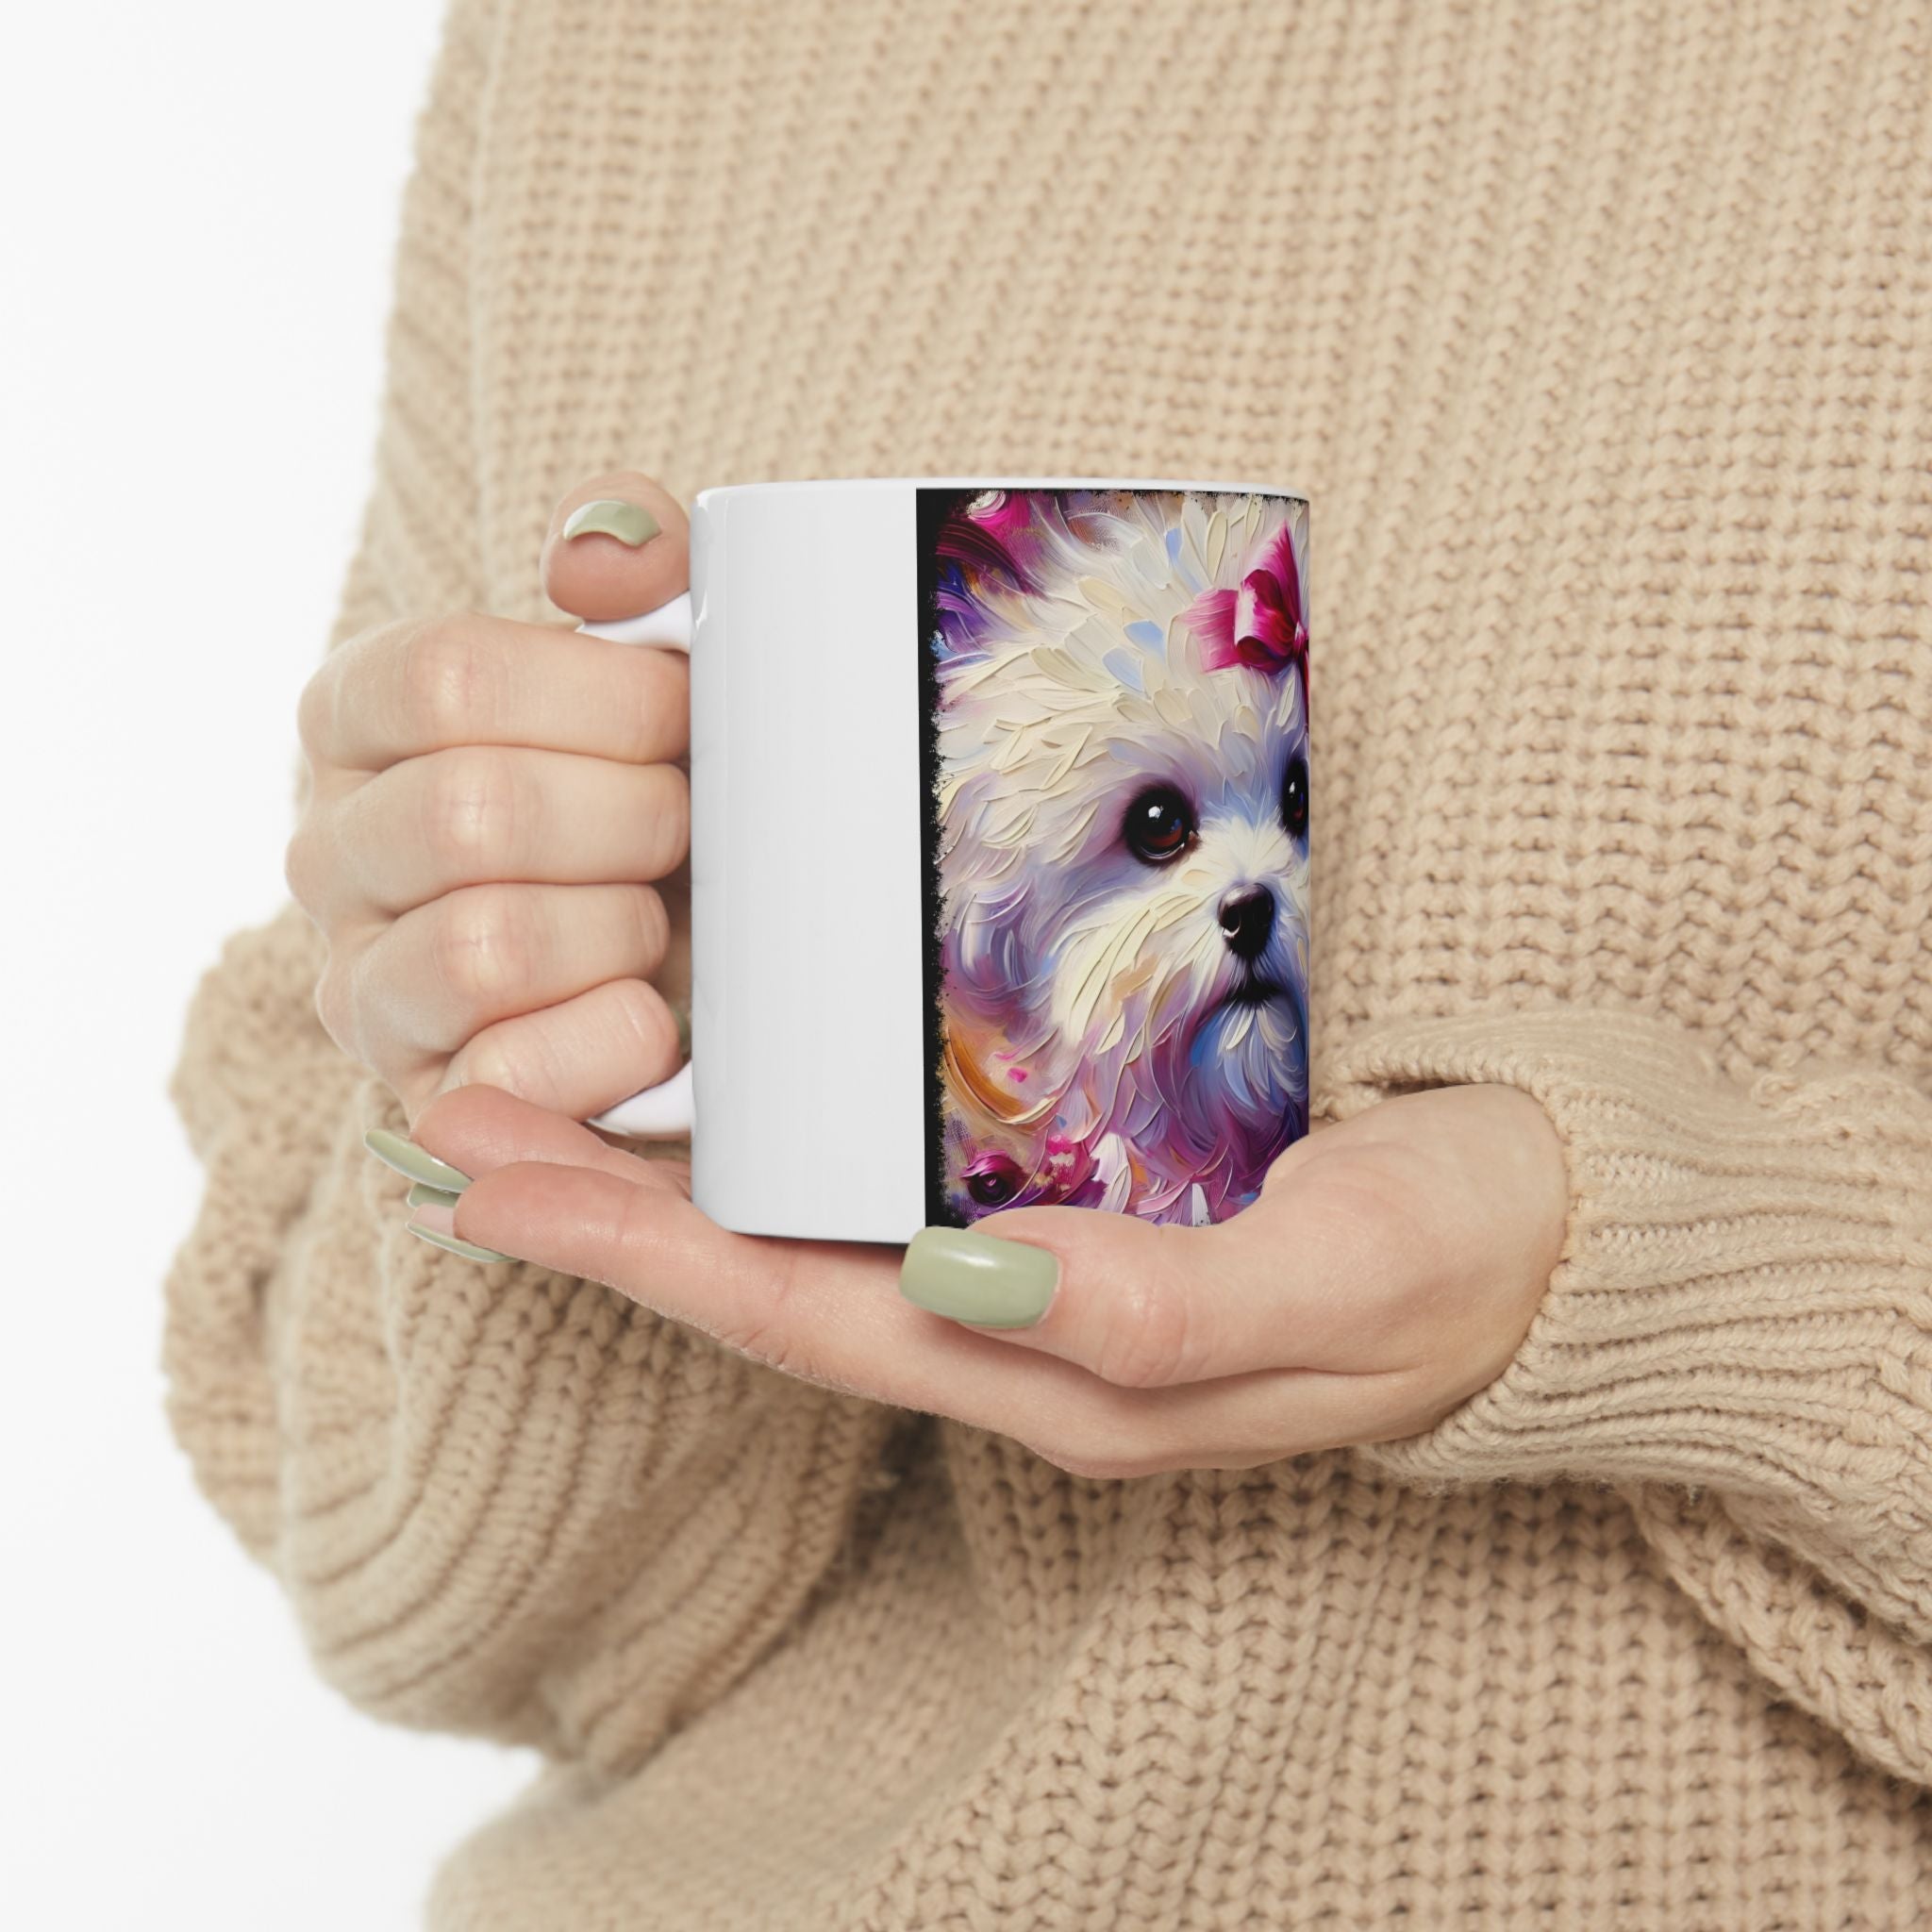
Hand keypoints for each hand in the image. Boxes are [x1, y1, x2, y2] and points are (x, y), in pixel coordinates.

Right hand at [287, 472, 693, 1127]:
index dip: (603, 698)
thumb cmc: (667, 787)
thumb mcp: (663, 658)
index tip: (683, 715)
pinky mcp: (426, 1100)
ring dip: (622, 930)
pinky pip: (510, 1074)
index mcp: (360, 717)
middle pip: (472, 814)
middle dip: (632, 819)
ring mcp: (364, 987)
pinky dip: (616, 1041)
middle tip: (688, 826)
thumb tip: (597, 559)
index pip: (446, 678)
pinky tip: (656, 1015)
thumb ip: (639, 562)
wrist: (699, 954)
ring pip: (484, 946)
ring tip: (657, 920)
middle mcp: (329, 850)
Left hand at [391, 1080, 1569, 1475]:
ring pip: (816, 1233)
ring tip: (544, 1095)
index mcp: (1060, 1369)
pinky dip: (789, 1138)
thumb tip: (969, 1280)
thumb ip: (1161, 1303)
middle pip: (772, 1280)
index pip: (805, 1319)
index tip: (492, 1181)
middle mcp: (1022, 1330)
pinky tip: (739, 1081)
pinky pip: (895, 1180)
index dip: (641, 1257)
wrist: (1552, 1241)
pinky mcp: (1081, 1199)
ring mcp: (1043, 1268)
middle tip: (454, 1121)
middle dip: (608, 1212)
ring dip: (675, 1173)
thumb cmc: (1452, 1261)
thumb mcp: (1334, 1283)